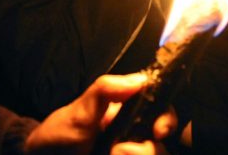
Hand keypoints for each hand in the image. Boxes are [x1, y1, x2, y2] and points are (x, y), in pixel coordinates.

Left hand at [25, 74, 175, 154]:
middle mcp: (135, 137)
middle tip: (121, 151)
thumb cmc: (60, 132)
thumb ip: (105, 91)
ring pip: (155, 154)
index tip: (158, 130)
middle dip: (148, 150)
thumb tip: (138, 80)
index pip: (162, 113)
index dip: (166, 120)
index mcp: (130, 114)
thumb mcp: (79, 110)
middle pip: (162, 144)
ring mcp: (129, 153)